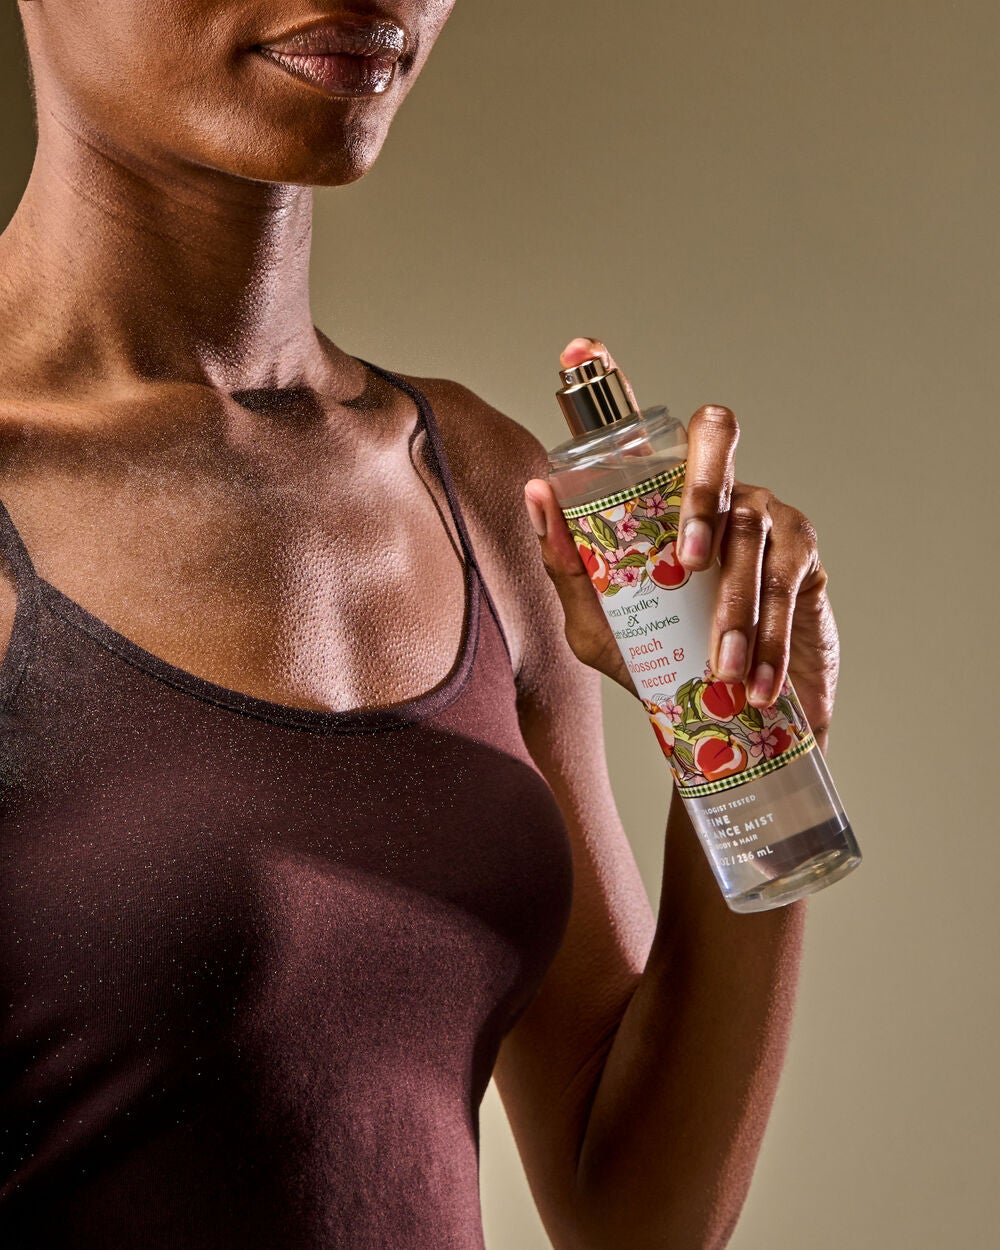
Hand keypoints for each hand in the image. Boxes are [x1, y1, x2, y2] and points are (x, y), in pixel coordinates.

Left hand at [523, 337, 839, 744]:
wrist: (737, 725)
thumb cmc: (664, 666)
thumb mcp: (601, 628)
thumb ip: (571, 571)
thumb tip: (539, 495)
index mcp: (658, 501)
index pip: (639, 431)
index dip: (611, 382)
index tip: (580, 348)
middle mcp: (712, 489)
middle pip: (714, 434)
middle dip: (699, 485)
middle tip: (685, 558)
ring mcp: (763, 514)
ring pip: (751, 530)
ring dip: (735, 606)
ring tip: (718, 666)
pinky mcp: (803, 556)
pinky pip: (786, 580)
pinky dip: (769, 635)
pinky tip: (753, 677)